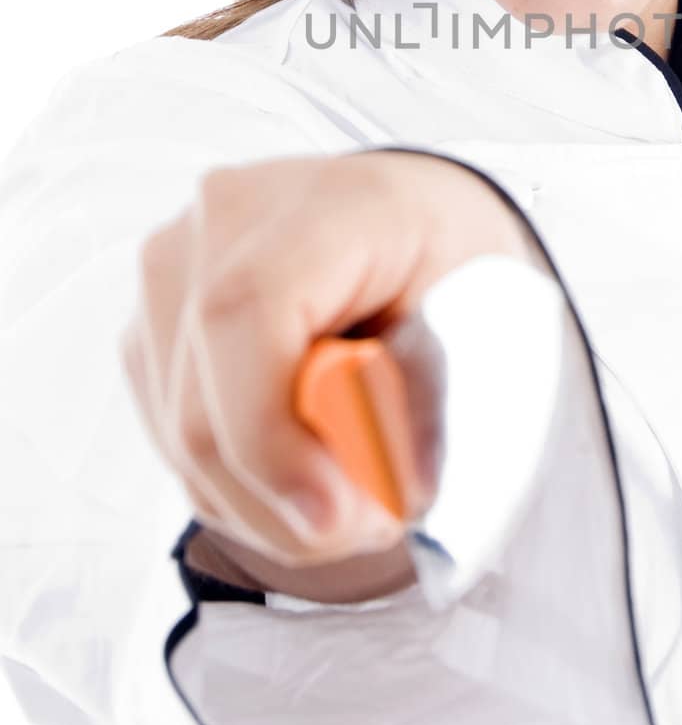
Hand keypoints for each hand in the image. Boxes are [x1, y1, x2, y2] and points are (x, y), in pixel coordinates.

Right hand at [120, 149, 547, 574]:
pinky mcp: (153, 322)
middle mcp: (229, 219)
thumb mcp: (484, 326)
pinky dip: (241, 485)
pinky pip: (173, 440)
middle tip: (374, 522)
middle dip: (285, 501)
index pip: (246, 311)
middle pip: (202, 403)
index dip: (269, 434)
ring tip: (353, 493)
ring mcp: (176, 268)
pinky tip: (305, 464)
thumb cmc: (453, 268)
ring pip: (180, 440)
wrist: (417, 221)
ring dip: (266, 505)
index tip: (330, 515)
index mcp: (331, 202)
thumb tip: (342, 504)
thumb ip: (418, 407)